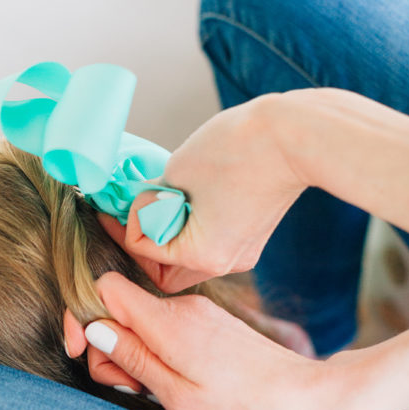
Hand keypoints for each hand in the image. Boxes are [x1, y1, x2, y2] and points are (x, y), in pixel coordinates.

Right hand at [64, 272, 348, 409]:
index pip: (104, 287)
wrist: (311, 400)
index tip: (82, 352)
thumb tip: (94, 327)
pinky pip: (166, 331)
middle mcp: (182, 307)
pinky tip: (178, 384)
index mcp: (169, 322)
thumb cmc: (246, 408)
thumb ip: (132, 359)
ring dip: (136, 357)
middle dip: (110, 348)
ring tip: (162, 392)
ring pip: (142, 324)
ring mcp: (199, 313)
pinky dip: (159, 355)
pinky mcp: (211, 324)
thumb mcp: (178, 395)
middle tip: (134, 389)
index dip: (83, 316)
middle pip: (119, 310)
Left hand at [109, 93, 304, 288]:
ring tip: (156, 205)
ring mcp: (241, 252)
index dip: (124, 226)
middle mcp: (225, 263)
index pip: (145, 251)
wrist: (294, 135)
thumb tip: (137, 205)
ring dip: (167, 238)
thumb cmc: (237, 148)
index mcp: (203, 254)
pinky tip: (182, 202)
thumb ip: (152, 197)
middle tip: (129, 217)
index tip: (114, 205)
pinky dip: (189, 230)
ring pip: (188, 261)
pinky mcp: (251, 237)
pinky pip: (208, 244)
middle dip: (144, 248)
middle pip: (166, 273)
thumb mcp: (177, 171)